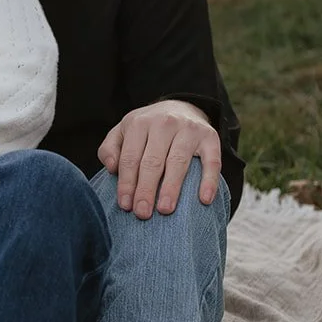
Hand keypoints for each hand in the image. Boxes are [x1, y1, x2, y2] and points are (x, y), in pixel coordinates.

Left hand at [98, 100, 220, 218]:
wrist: (182, 108)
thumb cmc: (148, 130)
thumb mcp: (123, 132)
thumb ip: (110, 149)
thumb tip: (111, 168)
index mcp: (139, 123)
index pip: (130, 157)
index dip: (126, 183)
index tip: (125, 205)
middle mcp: (164, 123)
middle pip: (153, 161)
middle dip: (146, 189)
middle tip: (142, 213)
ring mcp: (189, 129)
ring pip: (178, 162)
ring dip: (171, 187)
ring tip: (165, 209)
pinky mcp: (210, 137)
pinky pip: (212, 161)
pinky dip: (209, 180)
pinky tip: (204, 199)